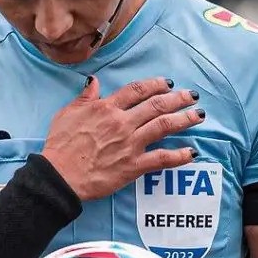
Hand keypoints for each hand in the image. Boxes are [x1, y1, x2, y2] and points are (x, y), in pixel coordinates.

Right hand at [43, 76, 204, 200]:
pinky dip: (179, 156)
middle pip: (156, 105)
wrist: (59, 175)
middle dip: (178, 99)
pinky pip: (161, 159)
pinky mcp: (133, 166)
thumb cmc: (59, 145)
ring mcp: (130, 144)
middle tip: (192, 96)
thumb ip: (85, 97)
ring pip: (163, 126)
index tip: (167, 83)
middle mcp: (122, 122)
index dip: (155, 84)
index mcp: (106, 108)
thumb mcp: (67, 113)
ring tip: (199, 115)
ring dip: (184, 119)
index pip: (137, 90)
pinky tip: (192, 153)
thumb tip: (93, 82)